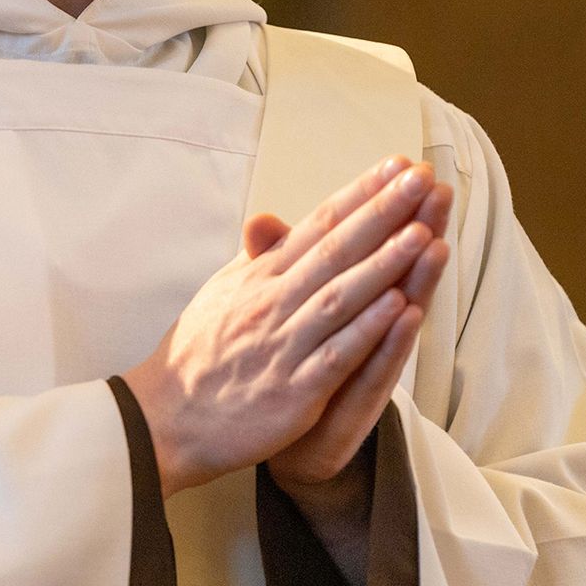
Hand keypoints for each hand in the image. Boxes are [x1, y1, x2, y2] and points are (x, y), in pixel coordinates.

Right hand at [121, 156, 442, 495]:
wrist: (163, 420)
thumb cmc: (198, 355)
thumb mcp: (223, 292)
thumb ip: (256, 259)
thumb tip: (269, 221)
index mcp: (261, 276)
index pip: (318, 224)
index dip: (360, 193)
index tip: (397, 165)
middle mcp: (273, 302)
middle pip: (336, 249)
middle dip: (383, 211)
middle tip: (420, 178)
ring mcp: (284, 346)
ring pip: (341, 295)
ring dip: (384, 262)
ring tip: (422, 231)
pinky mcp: (293, 391)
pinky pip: (336, 354)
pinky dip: (367, 329)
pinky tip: (399, 306)